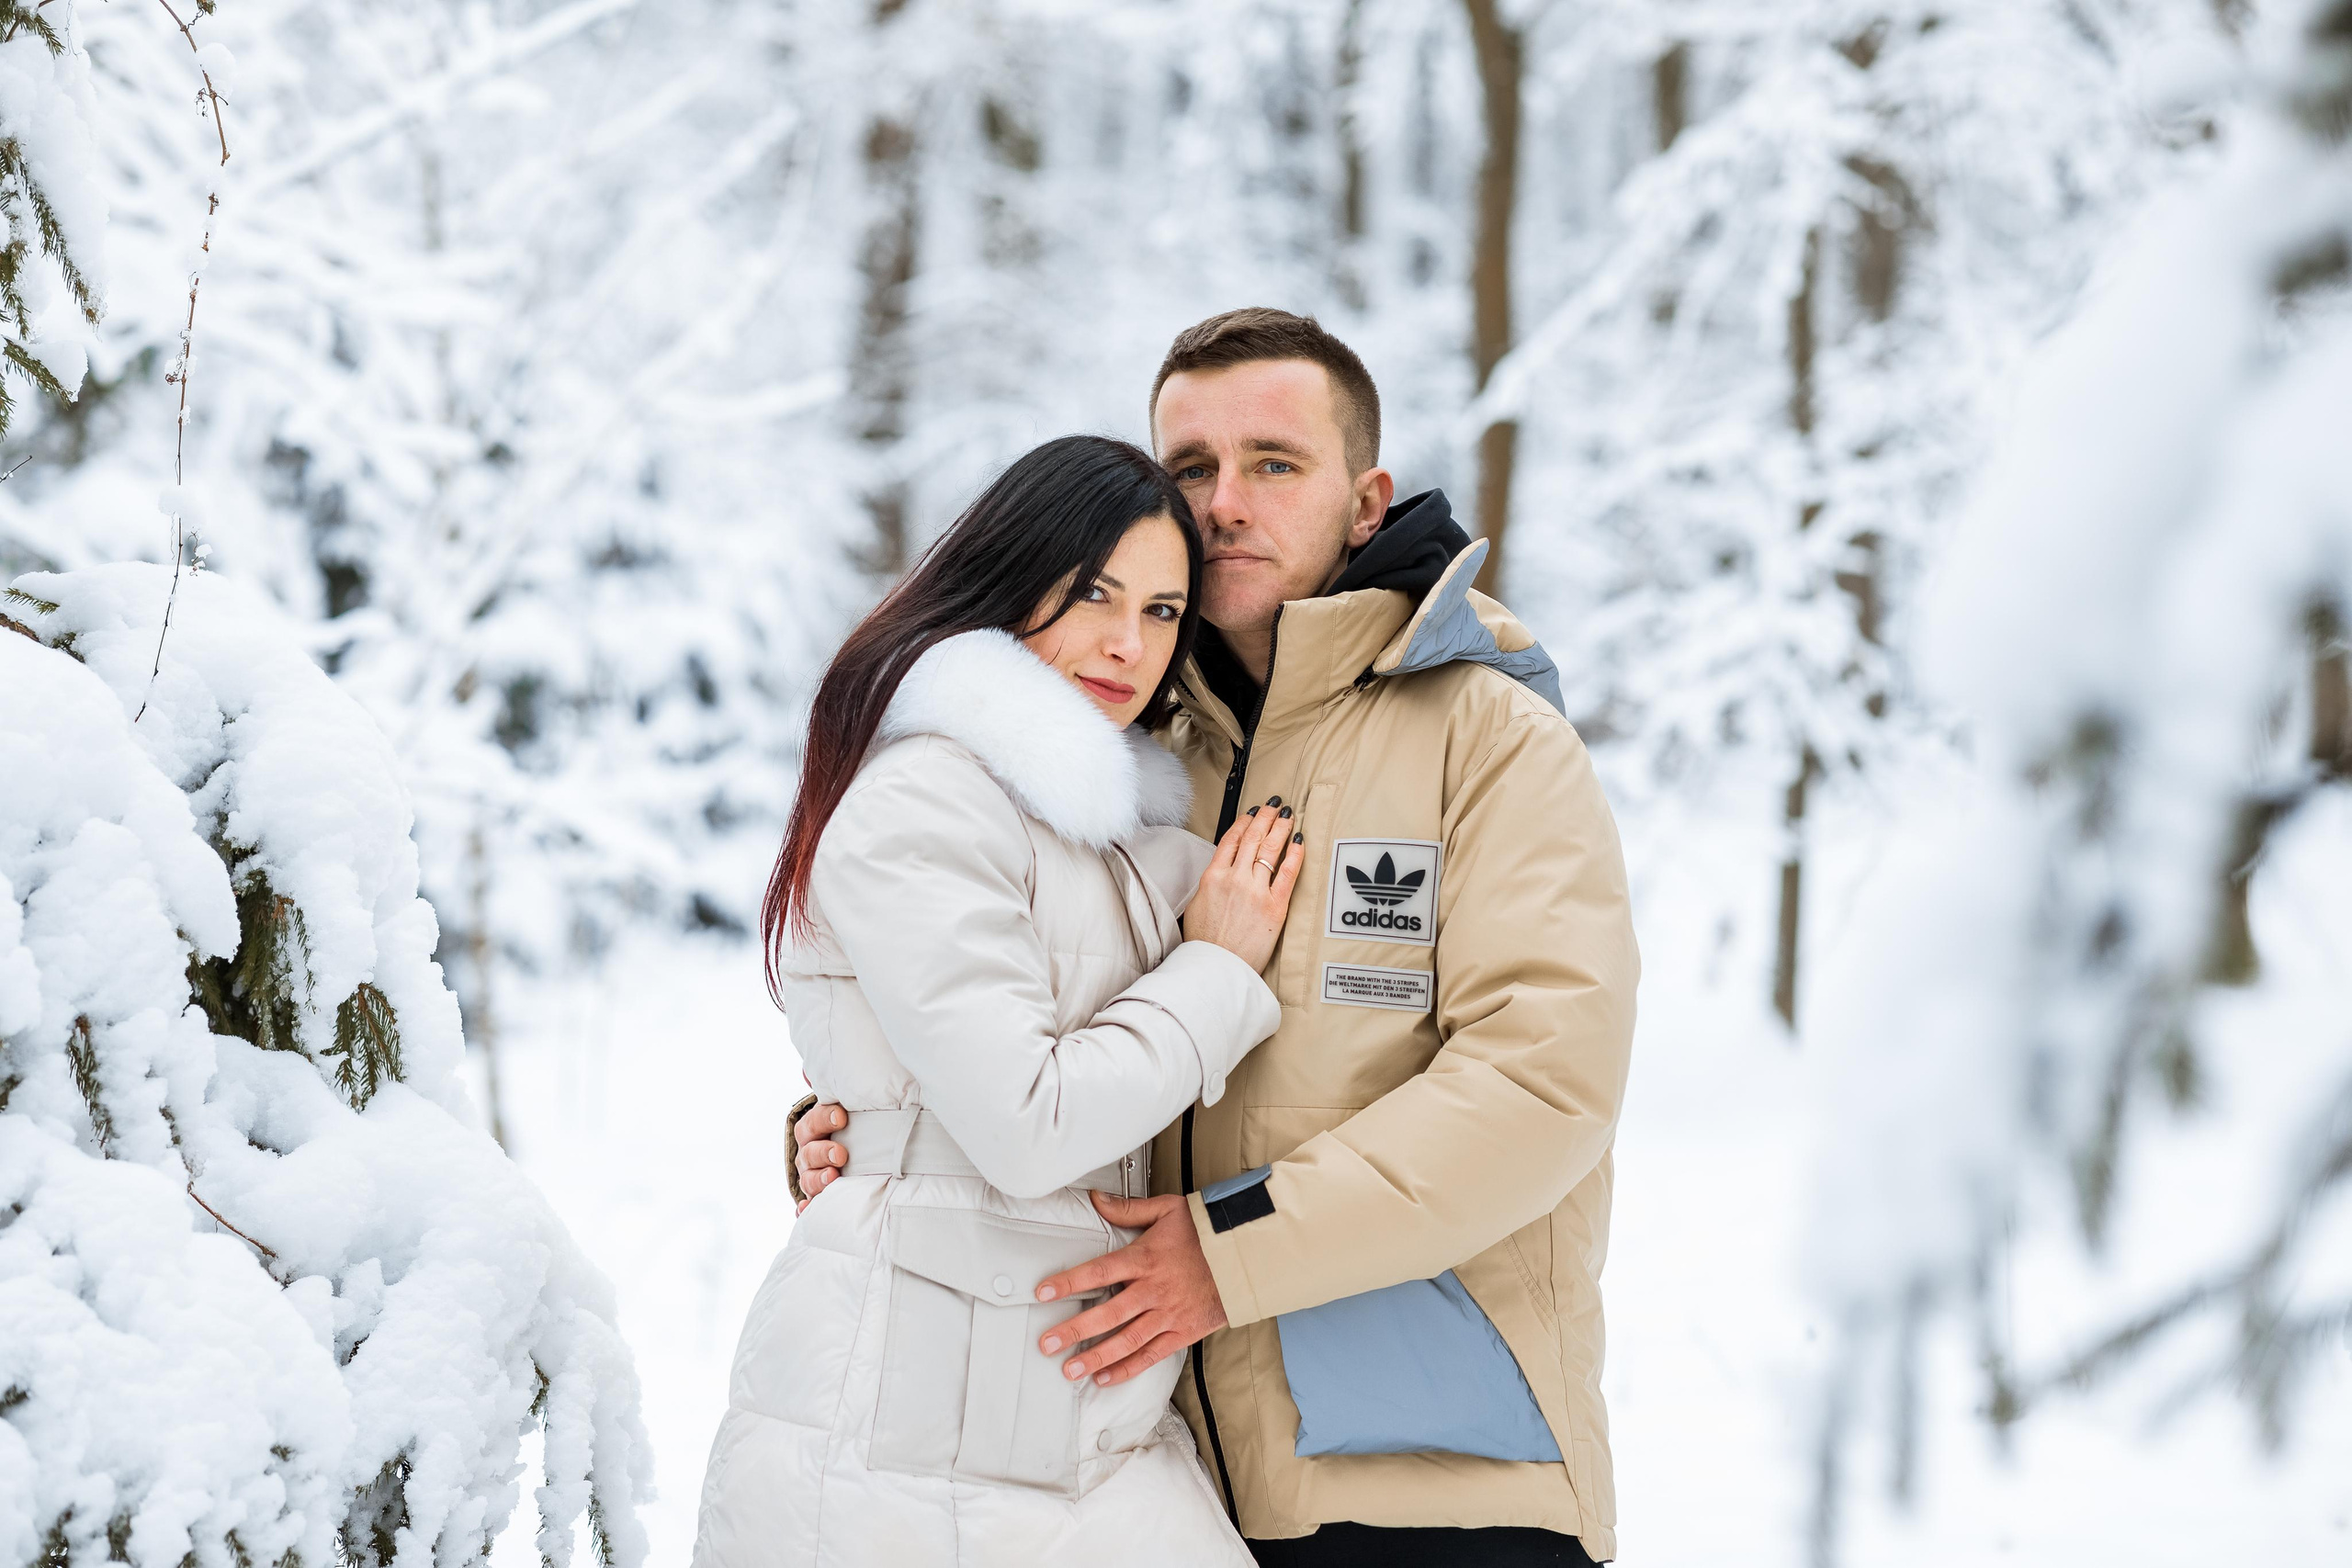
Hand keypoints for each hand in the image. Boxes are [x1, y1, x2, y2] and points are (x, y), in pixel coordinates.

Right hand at [793, 1100, 847, 1212]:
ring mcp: (811, 1176)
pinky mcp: (816, 1198)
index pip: (812, 1122)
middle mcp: (809, 1153)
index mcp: (814, 1129)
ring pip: (806, 1179)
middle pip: (807, 1152)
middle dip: (822, 1152)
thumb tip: (814, 1071)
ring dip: (817, 1179)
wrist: (851, 1154)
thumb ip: (842, 1093)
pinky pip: (807, 1206)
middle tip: (841, 1154)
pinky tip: (808, 1211)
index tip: (842, 1117)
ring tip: (832, 1178)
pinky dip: (807, 1209)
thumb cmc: (853, 1129)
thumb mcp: (849, 1110)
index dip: (824, 1119)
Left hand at [1033, 1191, 1227, 1386]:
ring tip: (1070, 1370)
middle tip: (1047, 1343)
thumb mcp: (1167, 1209)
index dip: (1069, 1282)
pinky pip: (1152, 1354)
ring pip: (1127, 1340)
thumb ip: (1128, 1208)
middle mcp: (1154, 1289)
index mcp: (1146, 1258)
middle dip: (1075, 1330)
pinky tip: (1106, 1377)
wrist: (1247, 1255)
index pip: (1099, 1272)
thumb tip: (1096, 1199)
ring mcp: (1168, 1314)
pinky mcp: (1183, 1332)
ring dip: (1097, 1356)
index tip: (1044, 1292)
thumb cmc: (1206, 1231)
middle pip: (1108, 1313)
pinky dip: (1128, 1368)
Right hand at [1183, 795, 1305, 971]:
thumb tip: (1221, 873)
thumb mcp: (1197, 905)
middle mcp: (1234, 878)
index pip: (1231, 840)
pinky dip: (1295, 854)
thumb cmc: (1205, 943)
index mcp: (1212, 877)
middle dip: (1266, 818)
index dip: (1244, 823)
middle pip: (1253, 838)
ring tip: (1288, 816)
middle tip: (1275, 806)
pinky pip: (1288, 873)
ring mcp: (1255, 891)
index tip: (1252, 814)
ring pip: (1270, 849)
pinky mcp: (1275, 906)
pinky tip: (1299, 841)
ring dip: (1281, 828)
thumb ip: (1211, 885)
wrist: (1215, 967)